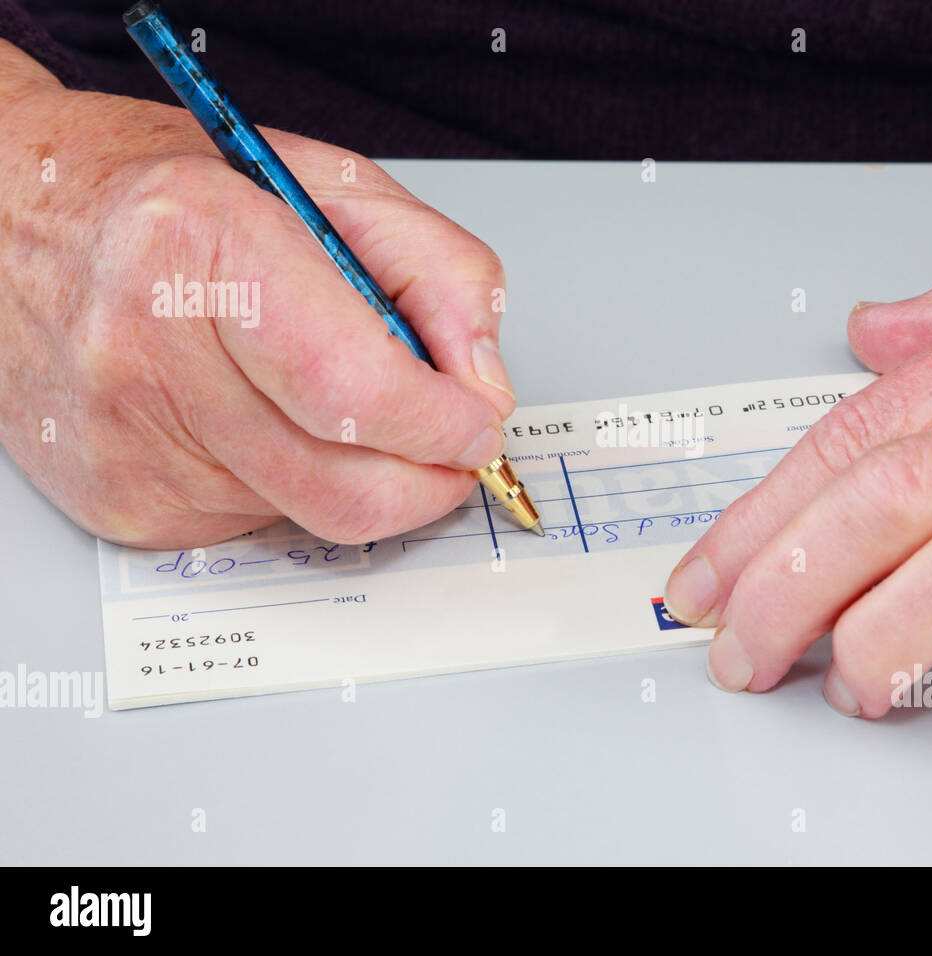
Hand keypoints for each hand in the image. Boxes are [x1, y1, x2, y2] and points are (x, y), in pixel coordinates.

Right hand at [0, 44, 514, 547]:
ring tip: (330, 397)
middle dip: (429, 478)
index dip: (442, 422)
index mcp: (197, 247)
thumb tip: (483, 387)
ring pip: (312, 515)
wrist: (10, 220)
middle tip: (450, 442)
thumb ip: (440, 273)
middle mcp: (143, 352)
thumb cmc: (175, 196)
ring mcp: (122, 442)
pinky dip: (294, 485)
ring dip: (360, 474)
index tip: (477, 419)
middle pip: (343, 486)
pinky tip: (260, 418)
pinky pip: (258, 525)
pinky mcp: (118, 502)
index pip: (354, 390)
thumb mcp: (332, 188)